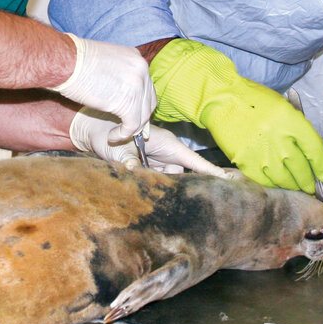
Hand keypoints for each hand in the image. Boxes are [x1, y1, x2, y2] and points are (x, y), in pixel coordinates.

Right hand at [50, 34, 155, 139]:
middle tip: (126, 127)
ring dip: (131, 128)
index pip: (145, 85)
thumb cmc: (75, 61)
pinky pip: (132, 125)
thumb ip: (116, 73)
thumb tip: (118, 90)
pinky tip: (111, 137)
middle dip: (139, 116)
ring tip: (117, 134)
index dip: (138, 102)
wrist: (65, 62)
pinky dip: (122, 134)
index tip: (129, 113)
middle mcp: (141, 69)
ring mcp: (138, 86)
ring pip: (143, 115)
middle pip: (148, 100)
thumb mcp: (104, 61)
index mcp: (136, 58)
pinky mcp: (128, 102)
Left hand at [69, 108, 230, 175]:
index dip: (212, 172)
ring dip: (161, 187)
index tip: (231, 181)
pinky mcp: (148, 167)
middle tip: (168, 193)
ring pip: (170, 180)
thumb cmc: (107, 134)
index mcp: (167, 144)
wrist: (92, 130)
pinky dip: (152, 186)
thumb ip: (129, 159)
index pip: (195, 161)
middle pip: (183, 174)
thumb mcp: (119, 148)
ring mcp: (158, 160)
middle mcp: (166, 153)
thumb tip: (134, 169)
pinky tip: (143, 189)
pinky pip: (157, 180)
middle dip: (180, 186)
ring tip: (148, 190)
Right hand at [148, 38, 322, 192]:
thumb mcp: (285, 108)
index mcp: (293, 123)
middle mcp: (280, 141)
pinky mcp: (246, 163)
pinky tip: (276, 182)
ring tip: (295, 186)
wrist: (223, 100)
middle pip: (302, 171)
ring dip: (293, 186)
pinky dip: (274, 185)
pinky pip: (266, 182)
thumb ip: (299, 131)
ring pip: (285, 181)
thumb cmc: (255, 101)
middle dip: (308, 182)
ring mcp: (263, 154)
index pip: (316, 153)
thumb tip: (310, 155)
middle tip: (310, 186)